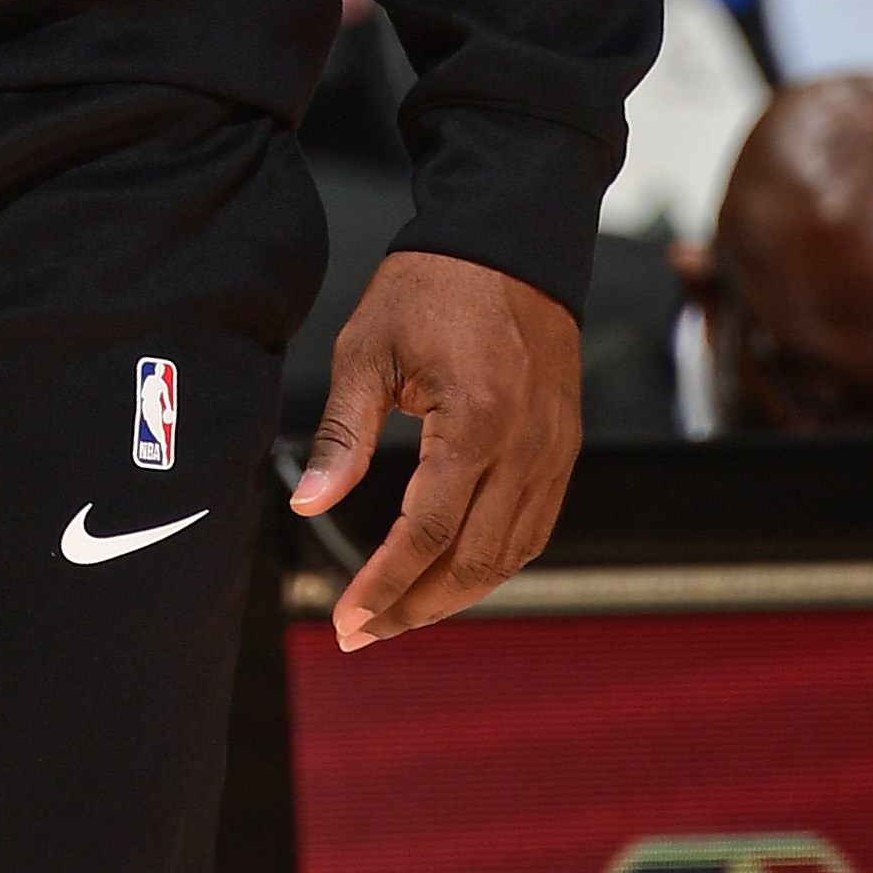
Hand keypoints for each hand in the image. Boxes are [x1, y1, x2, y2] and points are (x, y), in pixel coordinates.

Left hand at [287, 250, 578, 651]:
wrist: (510, 240)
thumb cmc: (434, 284)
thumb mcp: (367, 347)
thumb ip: (342, 431)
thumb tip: (308, 501)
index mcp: (476, 422)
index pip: (427, 533)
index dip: (384, 585)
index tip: (349, 619)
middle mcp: (526, 446)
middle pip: (473, 562)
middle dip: (414, 606)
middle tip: (362, 631)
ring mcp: (553, 450)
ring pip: (510, 556)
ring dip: (455, 595)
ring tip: (399, 612)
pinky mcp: (564, 446)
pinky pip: (535, 528)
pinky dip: (494, 563)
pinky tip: (455, 573)